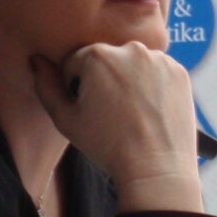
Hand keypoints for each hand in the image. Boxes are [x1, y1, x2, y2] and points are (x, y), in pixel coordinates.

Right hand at [30, 43, 202, 212]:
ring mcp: (159, 59)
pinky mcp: (179, 72)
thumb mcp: (66, 119)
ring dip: (129, 80)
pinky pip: (157, 72)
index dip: (77, 88)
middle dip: (104, 80)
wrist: (156, 168)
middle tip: (112, 114)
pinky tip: (150, 111)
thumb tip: (37, 60)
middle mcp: (130, 48)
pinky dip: (152, 85)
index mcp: (97, 55)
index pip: (75, 62)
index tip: (89, 110)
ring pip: (133, 64)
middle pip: (106, 60)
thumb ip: (46, 86)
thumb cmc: (107, 146)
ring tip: (132, 114)